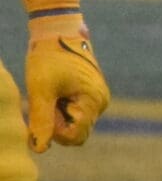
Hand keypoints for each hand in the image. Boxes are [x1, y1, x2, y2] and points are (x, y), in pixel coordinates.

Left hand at [24, 13, 110, 151]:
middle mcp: (101, 102)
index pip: (75, 137)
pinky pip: (77, 112)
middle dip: (57, 123)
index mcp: (93, 102)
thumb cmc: (49, 58)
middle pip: (77, 132)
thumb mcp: (40, 90)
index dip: (55, 132)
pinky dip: (62, 107)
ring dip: (59, 115)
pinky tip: (56, 90)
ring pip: (76, 122)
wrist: (58, 31)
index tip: (42, 112)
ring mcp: (98, 97)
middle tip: (45, 101)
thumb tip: (40, 150)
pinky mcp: (92, 93)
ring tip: (51, 93)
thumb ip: (41, 121)